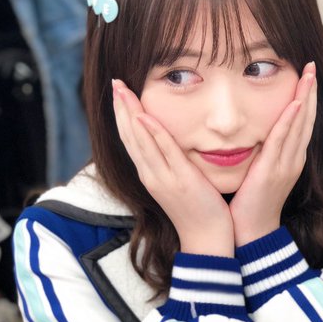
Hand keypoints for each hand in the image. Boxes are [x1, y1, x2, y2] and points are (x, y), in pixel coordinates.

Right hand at [112, 80, 234, 256]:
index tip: (119, 92)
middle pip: (129, 136)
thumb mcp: (178, 182)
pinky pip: (164, 153)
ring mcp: (162, 178)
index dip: (123, 115)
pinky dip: (152, 134)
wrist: (207, 239)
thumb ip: (171, 162)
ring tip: (122, 90)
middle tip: (115, 82)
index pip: (131, 139)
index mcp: (150, 173)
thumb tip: (169, 144)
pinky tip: (144, 117)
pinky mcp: (180, 180)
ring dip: (130, 114)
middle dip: (121, 108)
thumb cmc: (196, 209)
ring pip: (140, 141)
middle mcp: (150, 174)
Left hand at [229, 62, 317, 246]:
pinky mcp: (273, 171)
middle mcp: (293, 160)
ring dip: (305, 98)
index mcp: (290, 159)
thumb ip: (263, 153)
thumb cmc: (251, 204)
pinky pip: (283, 141)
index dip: (306, 98)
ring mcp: (286, 165)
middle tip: (312, 67)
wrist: (251, 233)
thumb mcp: (260, 173)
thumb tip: (256, 135)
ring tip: (308, 75)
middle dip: (310, 91)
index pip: (301, 123)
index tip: (306, 76)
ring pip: (299, 125)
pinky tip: (295, 103)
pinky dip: (291, 121)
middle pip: (306, 119)